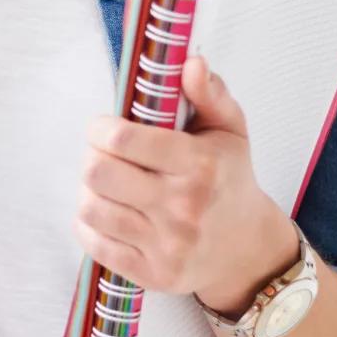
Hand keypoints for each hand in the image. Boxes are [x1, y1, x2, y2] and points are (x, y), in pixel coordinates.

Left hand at [73, 55, 275, 296]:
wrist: (248, 250)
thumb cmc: (230, 179)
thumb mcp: (230, 129)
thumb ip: (209, 92)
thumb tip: (190, 62)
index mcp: (200, 165)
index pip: (123, 139)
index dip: (100, 127)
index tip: (103, 127)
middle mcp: (183, 207)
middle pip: (98, 172)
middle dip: (92, 156)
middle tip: (103, 154)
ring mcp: (168, 245)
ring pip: (91, 208)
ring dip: (89, 190)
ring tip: (107, 183)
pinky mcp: (154, 275)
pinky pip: (95, 244)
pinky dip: (89, 225)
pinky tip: (107, 212)